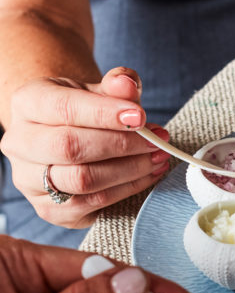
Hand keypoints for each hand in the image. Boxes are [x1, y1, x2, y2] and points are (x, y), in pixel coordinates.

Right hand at [0, 66, 171, 228]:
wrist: (68, 137)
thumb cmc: (87, 111)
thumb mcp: (101, 90)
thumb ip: (118, 84)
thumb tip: (127, 83)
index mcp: (27, 103)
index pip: (64, 108)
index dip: (105, 114)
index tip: (141, 117)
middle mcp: (20, 143)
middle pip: (70, 148)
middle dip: (122, 145)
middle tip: (157, 141)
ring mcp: (29, 180)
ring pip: (82, 180)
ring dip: (130, 170)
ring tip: (158, 157)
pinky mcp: (49, 209)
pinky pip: (93, 203)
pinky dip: (128, 189)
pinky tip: (148, 175)